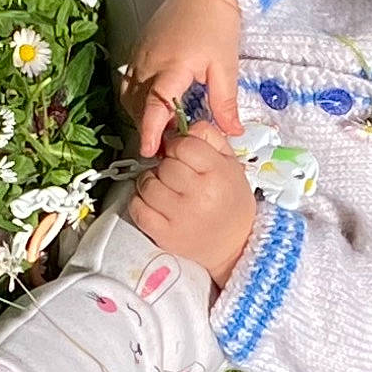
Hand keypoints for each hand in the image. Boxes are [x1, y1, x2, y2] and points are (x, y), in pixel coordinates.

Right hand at [122, 0, 243, 158]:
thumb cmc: (216, 21)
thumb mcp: (226, 66)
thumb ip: (225, 102)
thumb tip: (231, 132)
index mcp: (172, 67)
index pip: (155, 106)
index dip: (151, 132)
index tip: (150, 151)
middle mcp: (149, 62)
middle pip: (138, 106)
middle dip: (148, 128)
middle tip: (166, 146)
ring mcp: (140, 55)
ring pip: (130, 96)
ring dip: (140, 115)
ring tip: (161, 127)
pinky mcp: (138, 49)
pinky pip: (128, 82)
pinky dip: (136, 99)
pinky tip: (153, 105)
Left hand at [128, 123, 256, 289]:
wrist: (234, 245)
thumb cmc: (231, 202)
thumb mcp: (231, 164)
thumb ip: (210, 137)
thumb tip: (185, 125)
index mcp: (218, 174)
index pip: (184, 144)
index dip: (180, 147)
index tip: (183, 155)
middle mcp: (199, 195)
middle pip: (165, 164)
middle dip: (168, 166)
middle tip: (178, 176)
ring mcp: (179, 217)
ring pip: (147, 184)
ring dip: (152, 183)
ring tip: (166, 189)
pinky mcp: (164, 235)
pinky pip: (137, 208)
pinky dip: (140, 202)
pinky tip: (154, 203)